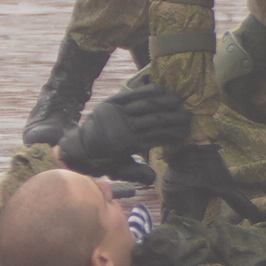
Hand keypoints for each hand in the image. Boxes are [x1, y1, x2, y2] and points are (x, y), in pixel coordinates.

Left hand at [56, 83, 190, 179]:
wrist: (77, 147)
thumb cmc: (101, 161)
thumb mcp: (117, 171)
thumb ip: (135, 173)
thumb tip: (154, 177)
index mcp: (128, 144)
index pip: (157, 136)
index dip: (172, 133)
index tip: (186, 131)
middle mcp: (125, 126)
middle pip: (154, 119)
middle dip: (173, 118)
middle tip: (188, 115)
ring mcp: (118, 112)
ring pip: (145, 105)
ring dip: (163, 102)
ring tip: (178, 101)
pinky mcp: (111, 102)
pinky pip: (131, 95)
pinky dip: (145, 91)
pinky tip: (158, 88)